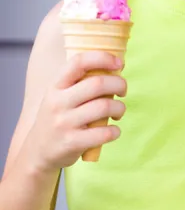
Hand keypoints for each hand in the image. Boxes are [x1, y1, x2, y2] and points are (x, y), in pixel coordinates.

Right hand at [23, 51, 126, 172]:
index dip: (103, 58)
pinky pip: (103, 133)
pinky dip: (115, 131)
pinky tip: (113, 130)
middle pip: (98, 84)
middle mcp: (58, 102)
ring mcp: (64, 123)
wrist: (37, 152)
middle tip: (123, 91)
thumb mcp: (60, 95)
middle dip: (119, 84)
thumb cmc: (58, 117)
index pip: (79, 62)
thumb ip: (82, 81)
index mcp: (56, 86)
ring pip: (104, 107)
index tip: (119, 63)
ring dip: (120, 108)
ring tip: (118, 111)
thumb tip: (119, 64)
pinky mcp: (72, 143)